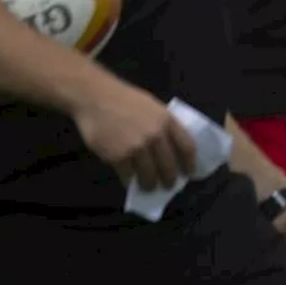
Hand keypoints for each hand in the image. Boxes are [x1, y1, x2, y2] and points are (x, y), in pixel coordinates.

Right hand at [72, 81, 196, 190]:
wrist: (95, 97)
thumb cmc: (125, 100)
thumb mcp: (153, 106)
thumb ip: (164, 125)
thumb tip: (171, 147)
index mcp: (167, 121)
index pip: (187, 147)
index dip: (190, 163)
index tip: (190, 173)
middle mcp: (155, 135)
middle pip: (169, 166)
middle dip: (170, 179)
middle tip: (169, 185)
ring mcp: (137, 147)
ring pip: (149, 175)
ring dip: (150, 184)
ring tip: (149, 187)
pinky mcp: (118, 157)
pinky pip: (128, 175)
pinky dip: (129, 181)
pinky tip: (130, 181)